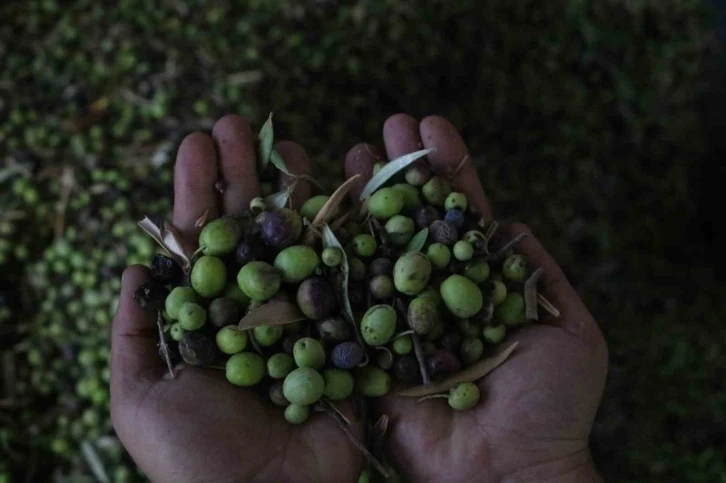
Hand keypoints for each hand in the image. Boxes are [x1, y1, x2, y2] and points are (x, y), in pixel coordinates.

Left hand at [111, 115, 361, 482]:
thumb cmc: (193, 458)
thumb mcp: (140, 397)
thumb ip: (135, 333)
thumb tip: (135, 265)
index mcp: (210, 320)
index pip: (203, 243)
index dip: (198, 193)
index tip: (195, 144)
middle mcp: (257, 312)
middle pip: (251, 231)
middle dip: (241, 176)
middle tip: (235, 125)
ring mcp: (305, 319)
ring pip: (299, 242)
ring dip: (291, 190)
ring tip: (284, 142)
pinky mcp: (348, 335)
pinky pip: (348, 277)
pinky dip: (347, 234)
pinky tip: (343, 190)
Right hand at [344, 115, 607, 482]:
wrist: (507, 471)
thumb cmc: (550, 406)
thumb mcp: (570, 329)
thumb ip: (536, 272)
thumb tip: (510, 223)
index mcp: (476, 287)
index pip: (458, 217)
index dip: (447, 171)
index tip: (432, 126)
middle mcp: (431, 296)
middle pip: (412, 222)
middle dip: (401, 173)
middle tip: (388, 126)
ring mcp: (394, 319)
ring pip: (375, 249)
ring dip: (365, 200)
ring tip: (354, 151)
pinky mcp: (362, 349)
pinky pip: (344, 298)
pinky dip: (332, 256)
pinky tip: (321, 212)